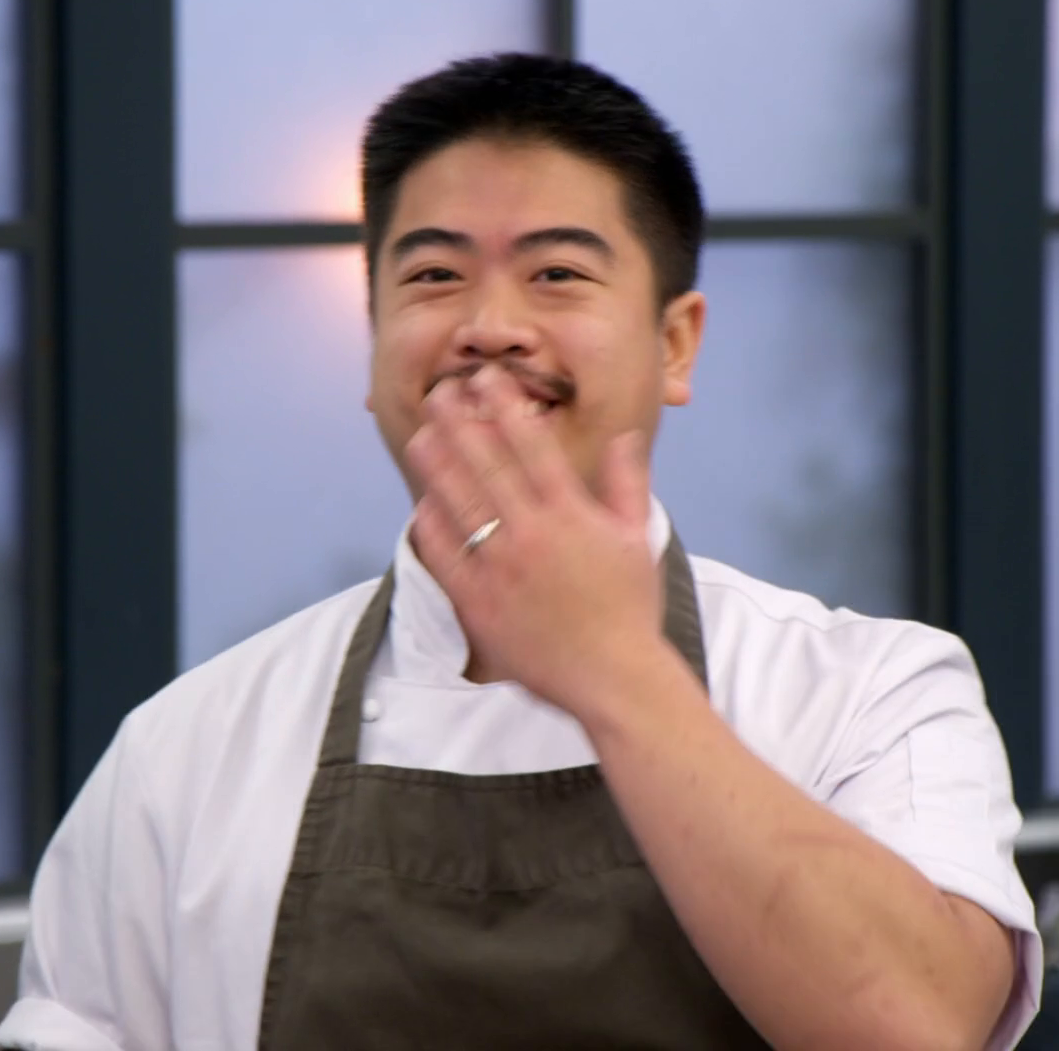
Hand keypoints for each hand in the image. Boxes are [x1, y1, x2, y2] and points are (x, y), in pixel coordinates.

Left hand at [403, 366, 668, 719]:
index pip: (531, 446)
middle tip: (441, 394)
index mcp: (571, 514)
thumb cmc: (630, 609)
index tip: (487, 380)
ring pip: (458, 503)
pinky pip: (444, 555)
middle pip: (486, 464)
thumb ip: (627, 483)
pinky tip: (422, 504)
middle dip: (460, 422)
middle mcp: (532, 533)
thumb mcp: (637, 538)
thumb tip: (624, 436)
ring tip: (422, 436)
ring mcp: (501, 568)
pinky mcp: (479, 602)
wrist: (615, 677)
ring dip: (437, 464)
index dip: (505, 407)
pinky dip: (431, 526)